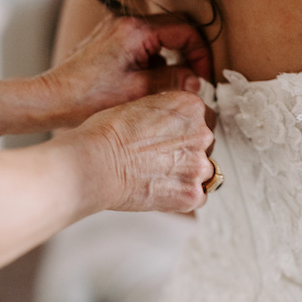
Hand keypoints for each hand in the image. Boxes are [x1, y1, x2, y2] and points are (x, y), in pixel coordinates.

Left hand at [38, 14, 212, 127]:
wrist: (50, 99)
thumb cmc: (85, 97)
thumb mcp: (138, 92)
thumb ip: (173, 82)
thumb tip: (196, 80)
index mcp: (136, 30)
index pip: (186, 30)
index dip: (200, 54)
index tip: (203, 76)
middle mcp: (126, 21)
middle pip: (175, 28)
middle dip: (188, 53)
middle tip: (193, 78)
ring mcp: (117, 28)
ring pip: (160, 36)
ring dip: (170, 58)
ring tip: (168, 86)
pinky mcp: (110, 39)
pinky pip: (143, 43)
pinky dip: (153, 61)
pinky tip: (146, 84)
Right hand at [55, 90, 214, 214]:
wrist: (95, 163)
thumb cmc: (107, 134)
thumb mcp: (141, 104)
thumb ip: (166, 113)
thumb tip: (171, 124)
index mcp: (190, 106)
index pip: (203, 117)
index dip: (186, 130)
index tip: (173, 138)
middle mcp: (201, 133)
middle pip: (206, 144)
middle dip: (187, 152)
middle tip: (160, 159)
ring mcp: (198, 165)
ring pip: (204, 171)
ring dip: (187, 174)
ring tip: (158, 176)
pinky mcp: (191, 193)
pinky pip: (198, 196)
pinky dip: (183, 197)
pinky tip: (161, 191)